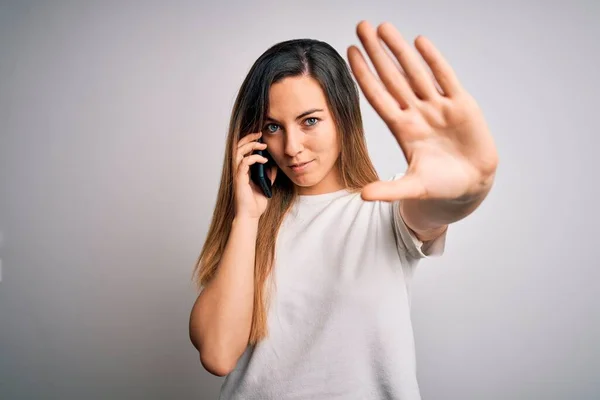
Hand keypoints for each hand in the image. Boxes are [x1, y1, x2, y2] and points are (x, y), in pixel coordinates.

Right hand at [233, 132, 277, 219]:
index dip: (250, 141)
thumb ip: (268, 174)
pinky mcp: (239, 178)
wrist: (250, 215)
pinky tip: (264, 160)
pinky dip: (254, 158)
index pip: (242, 150)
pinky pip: (244, 162)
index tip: (260, 137)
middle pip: (238, 147)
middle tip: (259, 134)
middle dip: (248, 138)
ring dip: (250, 145)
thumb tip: (273, 164)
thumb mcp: (266, 185)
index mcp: (243, 170)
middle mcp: (238, 170)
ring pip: (238, 151)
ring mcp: (237, 174)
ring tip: (262, 144)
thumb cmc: (255, 203)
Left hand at [347, 21, 498, 201]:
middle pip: (392, 77)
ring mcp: (438, 106)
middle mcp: (416, 112)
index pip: (378, 96)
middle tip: (361, 26)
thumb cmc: (441, 185)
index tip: (349, 53)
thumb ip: (389, 189)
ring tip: (384, 28)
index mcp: (402, 129)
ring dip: (400, 50)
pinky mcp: (461, 105)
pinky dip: (434, 60)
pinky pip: (445, 78)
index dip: (364, 75)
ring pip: (415, 72)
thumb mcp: (413, 188)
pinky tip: (420, 42)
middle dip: (376, 52)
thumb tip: (363, 196)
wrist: (473, 183)